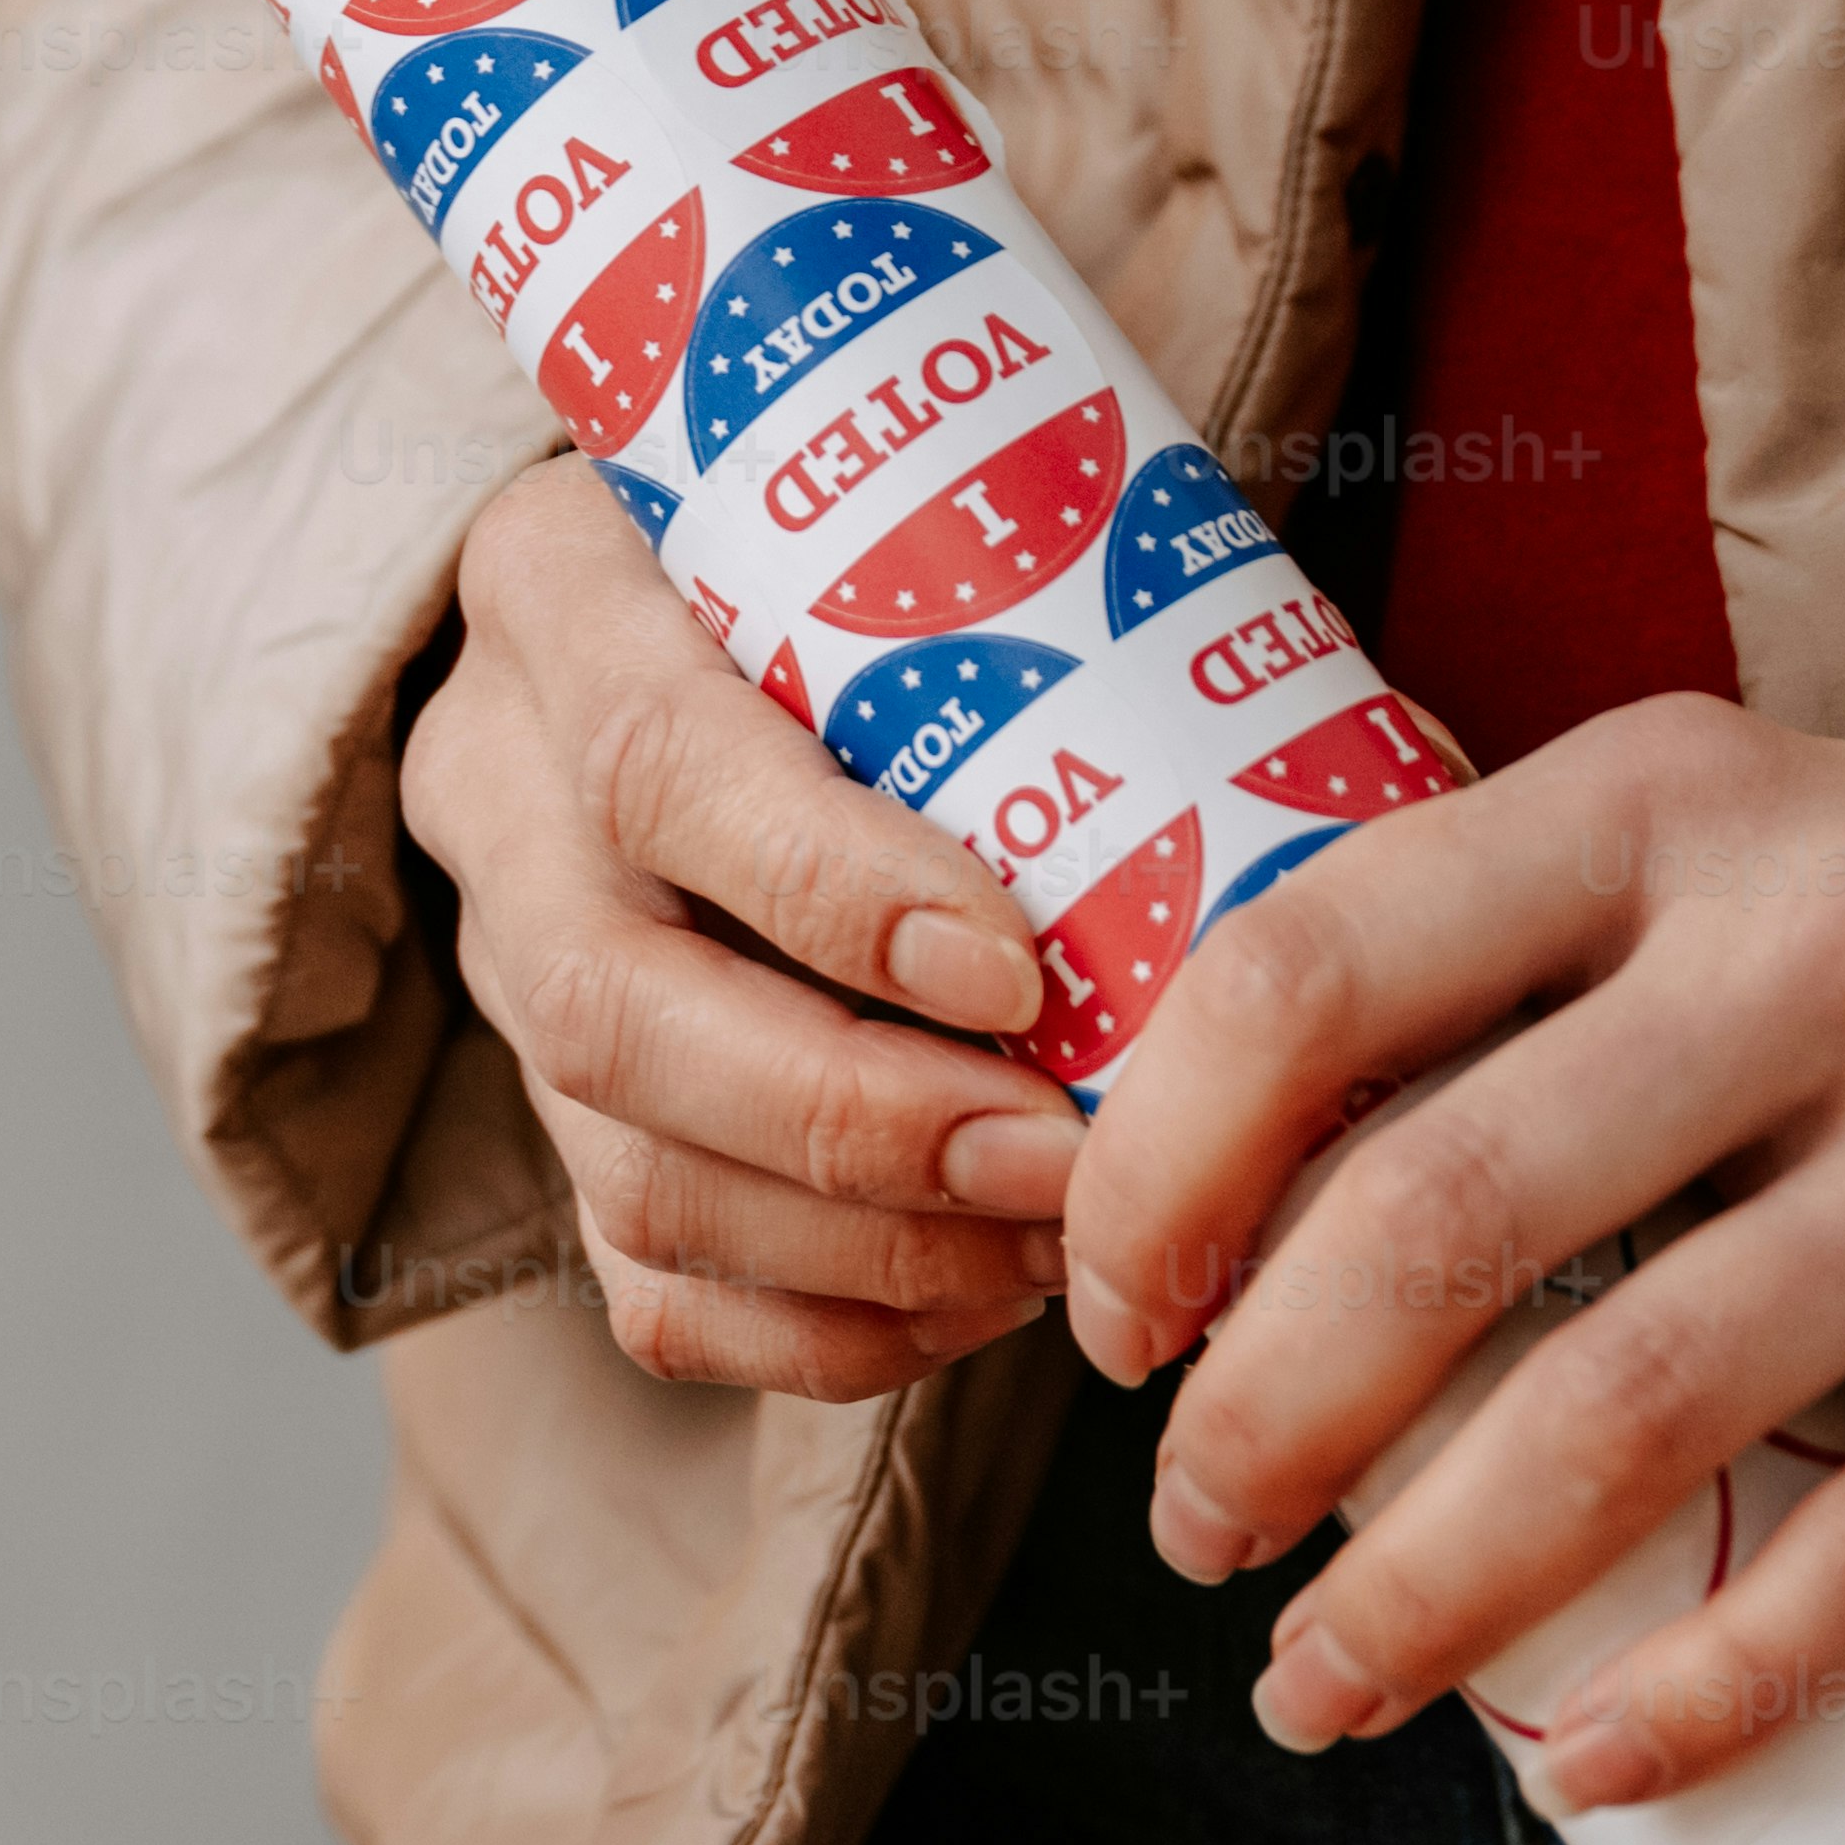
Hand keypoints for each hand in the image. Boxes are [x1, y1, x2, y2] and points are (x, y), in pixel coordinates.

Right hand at [395, 454, 1075, 1396]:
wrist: (706, 597)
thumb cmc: (877, 548)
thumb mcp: (918, 514)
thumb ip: (1057, 623)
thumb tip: (1346, 810)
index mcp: (567, 591)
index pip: (659, 760)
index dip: (827, 889)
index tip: (1018, 968)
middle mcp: (498, 783)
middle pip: (610, 1007)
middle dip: (853, 1118)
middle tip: (1060, 1160)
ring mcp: (504, 961)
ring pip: (628, 1171)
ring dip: (864, 1251)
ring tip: (1057, 1241)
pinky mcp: (548, 1110)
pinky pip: (647, 1285)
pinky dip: (822, 1330)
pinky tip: (977, 1298)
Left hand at [1066, 699, 1844, 1809]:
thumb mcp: (1674, 860)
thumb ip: (1463, 970)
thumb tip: (1153, 1204)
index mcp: (1661, 802)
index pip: (1311, 972)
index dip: (1155, 1173)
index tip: (1107, 1321)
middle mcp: (1827, 947)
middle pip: (1442, 1216)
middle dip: (1257, 1422)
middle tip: (1192, 1532)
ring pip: (1629, 1416)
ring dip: (1425, 1597)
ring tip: (1315, 1688)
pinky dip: (1701, 1697)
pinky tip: (1577, 1766)